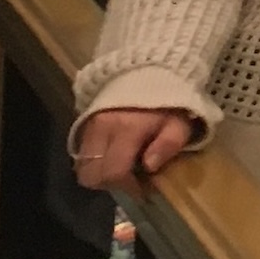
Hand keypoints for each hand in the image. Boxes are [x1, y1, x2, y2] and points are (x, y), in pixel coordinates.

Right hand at [73, 107, 196, 191]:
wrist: (149, 68)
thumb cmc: (169, 101)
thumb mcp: (180, 122)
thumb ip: (168, 144)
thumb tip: (150, 167)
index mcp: (127, 129)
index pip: (113, 171)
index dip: (127, 188)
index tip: (143, 190)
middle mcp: (102, 128)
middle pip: (89, 174)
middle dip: (109, 184)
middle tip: (130, 180)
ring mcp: (89, 124)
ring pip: (81, 164)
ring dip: (99, 173)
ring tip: (122, 168)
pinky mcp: (83, 121)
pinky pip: (80, 151)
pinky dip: (92, 160)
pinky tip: (112, 155)